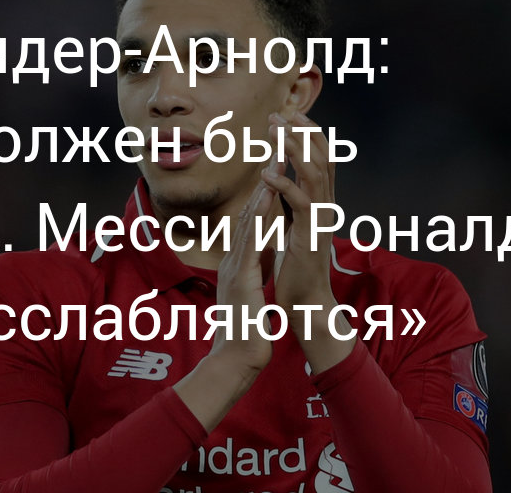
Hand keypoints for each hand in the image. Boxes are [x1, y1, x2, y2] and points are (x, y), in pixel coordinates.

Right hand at [174, 180, 277, 431]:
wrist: (234, 359)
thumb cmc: (244, 331)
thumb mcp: (250, 292)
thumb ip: (253, 271)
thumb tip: (261, 256)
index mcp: (238, 263)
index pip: (251, 223)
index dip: (263, 194)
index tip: (277, 170)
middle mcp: (233, 260)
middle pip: (247, 214)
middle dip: (263, 183)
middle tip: (275, 151)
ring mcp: (234, 268)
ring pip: (247, 223)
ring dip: (260, 192)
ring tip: (273, 166)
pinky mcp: (239, 279)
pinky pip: (249, 244)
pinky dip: (257, 221)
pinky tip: (265, 202)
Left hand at [260, 112, 352, 372]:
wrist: (306, 303)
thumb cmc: (296, 268)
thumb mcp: (294, 228)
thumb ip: (291, 205)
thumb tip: (280, 184)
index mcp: (320, 203)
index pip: (319, 159)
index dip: (307, 135)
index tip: (287, 116)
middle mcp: (325, 206)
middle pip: (321, 158)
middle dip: (302, 133)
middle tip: (281, 114)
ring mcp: (320, 219)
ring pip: (314, 174)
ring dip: (295, 150)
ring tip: (276, 132)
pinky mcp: (310, 235)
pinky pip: (299, 203)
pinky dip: (283, 185)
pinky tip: (266, 173)